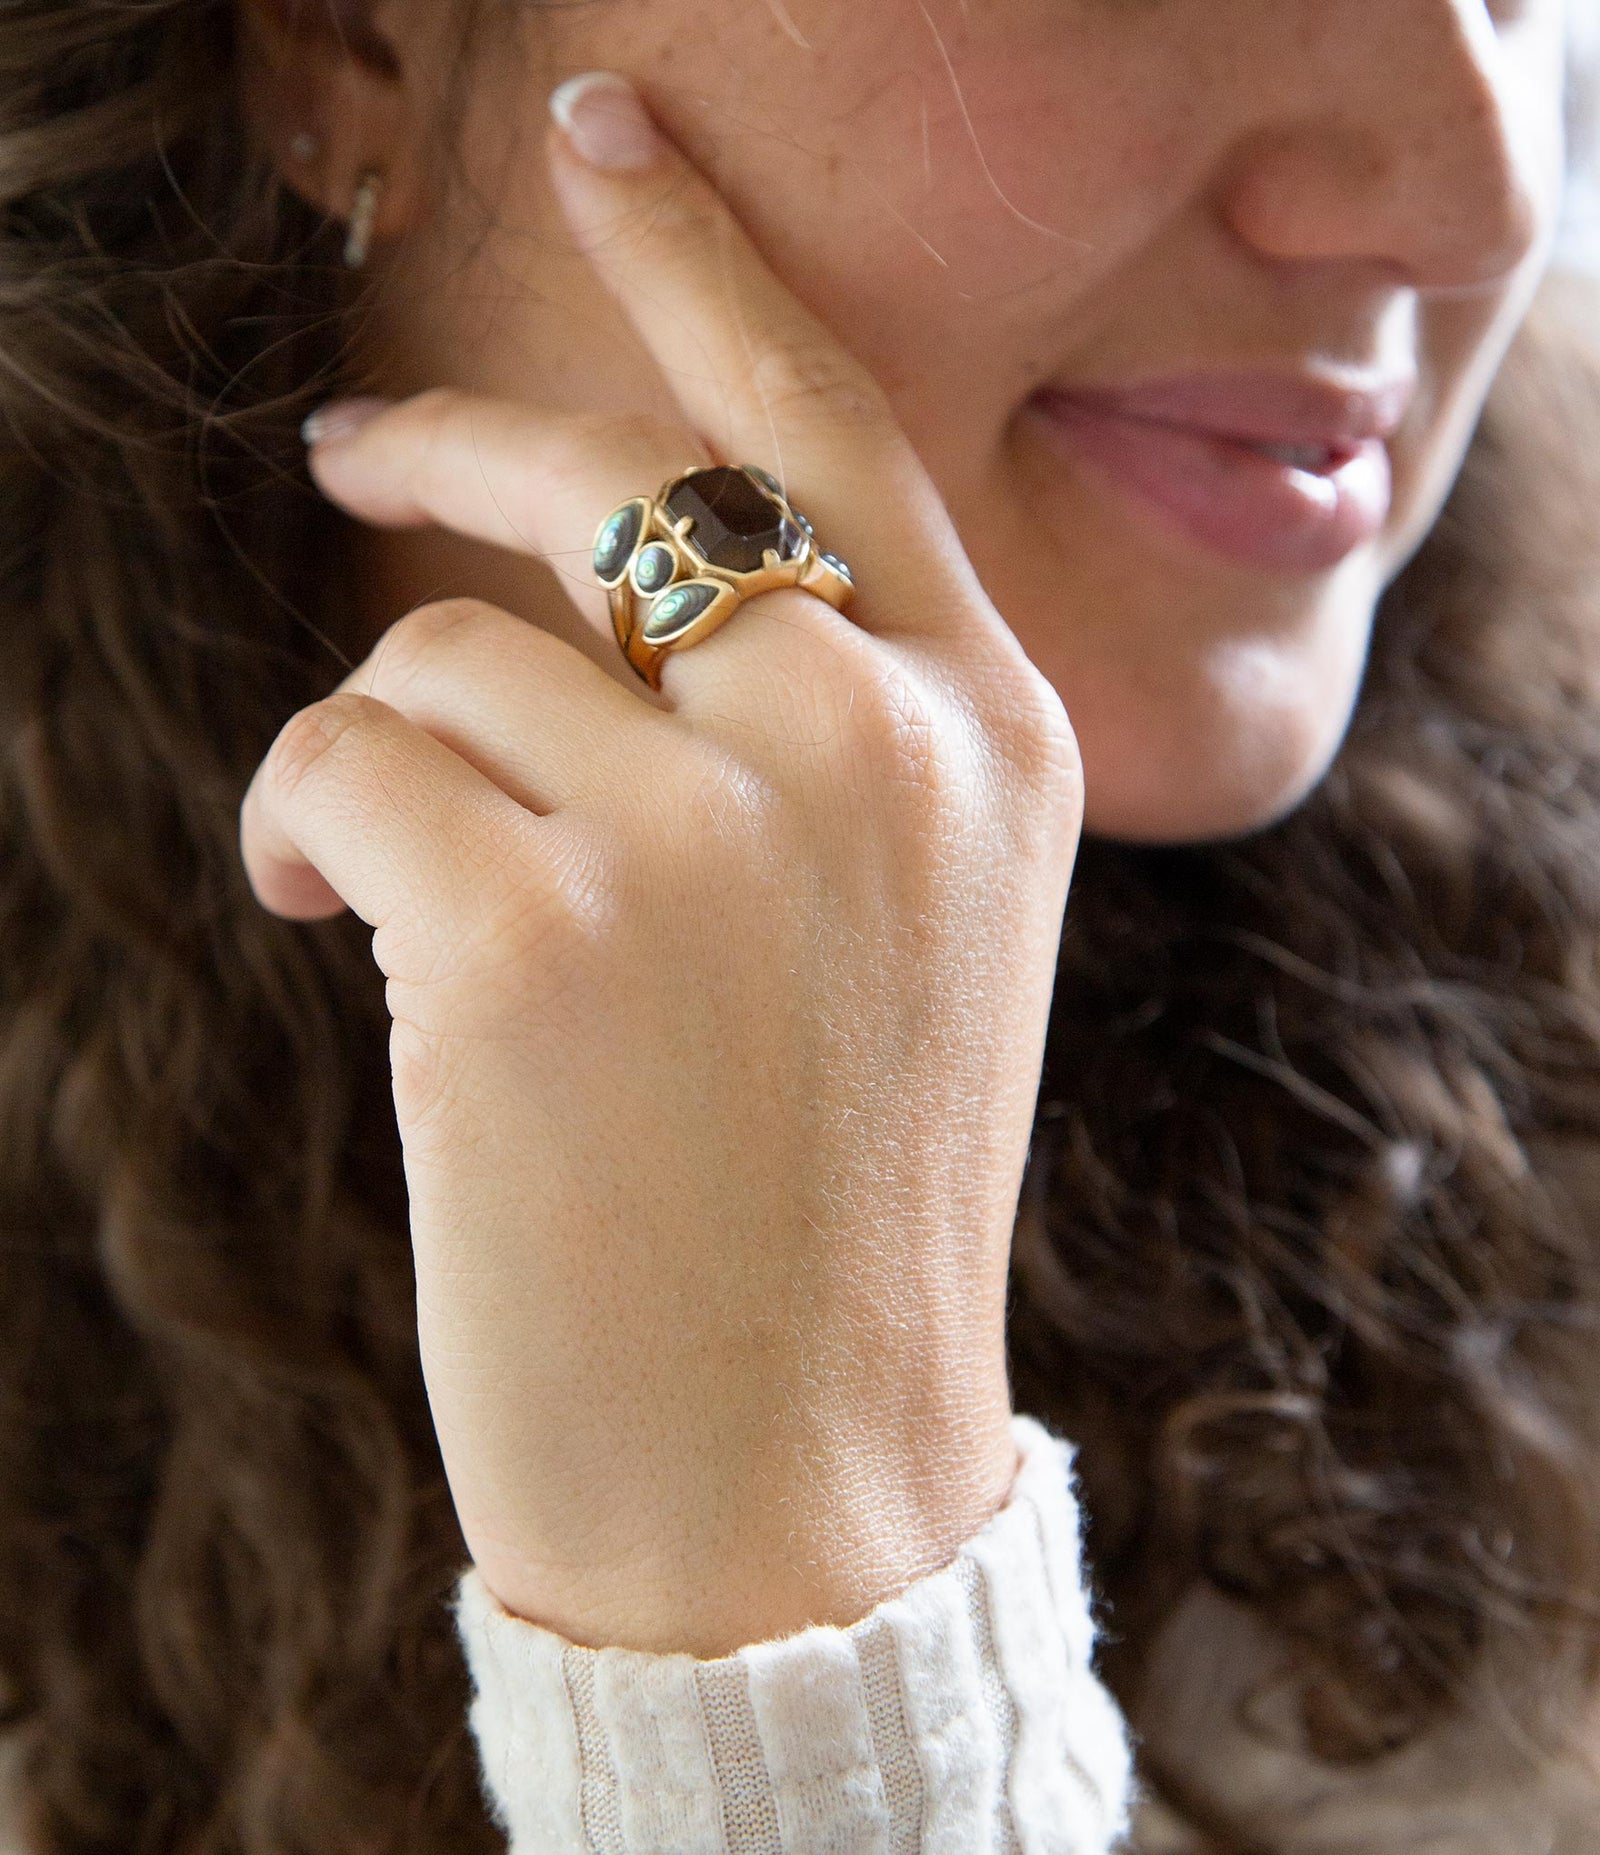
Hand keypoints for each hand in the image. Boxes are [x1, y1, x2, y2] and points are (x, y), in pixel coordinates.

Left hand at [239, 73, 1081, 1656]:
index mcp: (986, 730)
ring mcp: (717, 825)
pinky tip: (340, 926)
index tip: (609, 123)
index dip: (705, 249)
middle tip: (341, 451)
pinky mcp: (541, 928)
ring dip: (384, 744)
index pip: (831, 415)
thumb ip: (816, 738)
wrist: (800, 1470)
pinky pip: (349, 753)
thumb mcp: (908, 930)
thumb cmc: (833, 1197)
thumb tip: (598, 591)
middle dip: (443, 445)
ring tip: (383, 884)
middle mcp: (873, 737)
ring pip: (448, 643)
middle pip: (601, 474)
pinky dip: (307, 824)